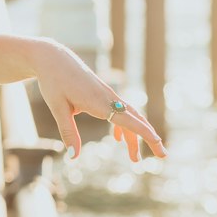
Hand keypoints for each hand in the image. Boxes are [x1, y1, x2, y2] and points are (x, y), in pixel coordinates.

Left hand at [32, 39, 166, 161]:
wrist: (53, 58)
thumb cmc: (54, 82)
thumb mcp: (57, 108)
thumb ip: (68, 132)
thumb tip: (74, 157)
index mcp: (98, 102)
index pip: (127, 120)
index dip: (144, 133)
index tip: (158, 143)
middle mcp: (108, 97)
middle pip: (135, 120)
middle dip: (150, 138)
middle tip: (162, 156)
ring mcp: (108, 94)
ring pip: (129, 116)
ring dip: (135, 136)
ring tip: (135, 158)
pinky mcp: (104, 93)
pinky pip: (120, 111)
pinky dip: (124, 126)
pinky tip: (117, 138)